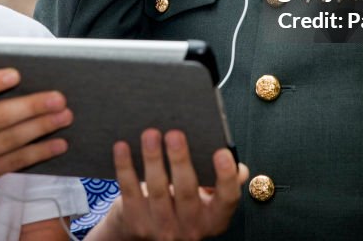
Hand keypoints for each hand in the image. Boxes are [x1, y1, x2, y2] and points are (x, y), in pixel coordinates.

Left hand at [93, 129, 247, 240]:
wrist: (145, 233)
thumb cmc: (181, 206)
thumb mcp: (207, 200)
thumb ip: (221, 184)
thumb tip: (239, 168)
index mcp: (214, 218)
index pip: (227, 200)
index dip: (226, 177)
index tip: (222, 152)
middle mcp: (190, 228)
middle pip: (186, 192)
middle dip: (180, 160)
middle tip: (175, 133)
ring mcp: (161, 228)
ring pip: (157, 190)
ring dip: (153, 159)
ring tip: (150, 133)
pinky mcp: (136, 222)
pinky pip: (130, 191)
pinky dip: (125, 167)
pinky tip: (123, 147)